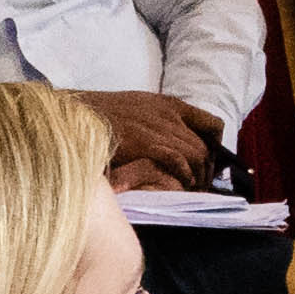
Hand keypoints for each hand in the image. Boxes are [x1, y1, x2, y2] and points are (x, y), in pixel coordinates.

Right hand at [71, 88, 218, 188]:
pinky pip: (178, 160)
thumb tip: (176, 141)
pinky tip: (179, 184)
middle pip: (204, 146)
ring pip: (196, 155)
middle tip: (201, 185)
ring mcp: (157, 128)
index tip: (212, 162)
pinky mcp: (145, 142)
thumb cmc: (103, 115)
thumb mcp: (139, 108)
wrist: (77, 113)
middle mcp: (168, 114)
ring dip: (197, 176)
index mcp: (169, 105)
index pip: (212, 124)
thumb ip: (160, 121)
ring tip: (190, 189)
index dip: (217, 146)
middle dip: (207, 170)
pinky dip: (183, 174)